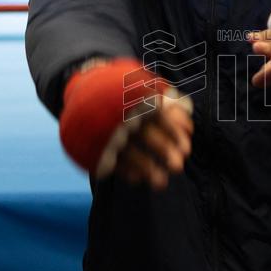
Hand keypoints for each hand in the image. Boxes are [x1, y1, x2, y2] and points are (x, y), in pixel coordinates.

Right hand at [59, 57, 192, 183]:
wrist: (83, 88)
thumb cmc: (123, 92)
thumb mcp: (141, 86)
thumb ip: (163, 97)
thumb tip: (186, 109)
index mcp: (137, 100)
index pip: (160, 116)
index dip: (175, 134)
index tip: (187, 150)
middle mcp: (123, 116)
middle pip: (147, 135)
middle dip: (164, 151)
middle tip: (178, 167)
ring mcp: (108, 131)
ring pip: (129, 152)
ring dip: (147, 168)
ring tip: (161, 183)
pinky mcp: (95, 144)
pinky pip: (110, 159)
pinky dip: (125, 170)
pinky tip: (137, 179)